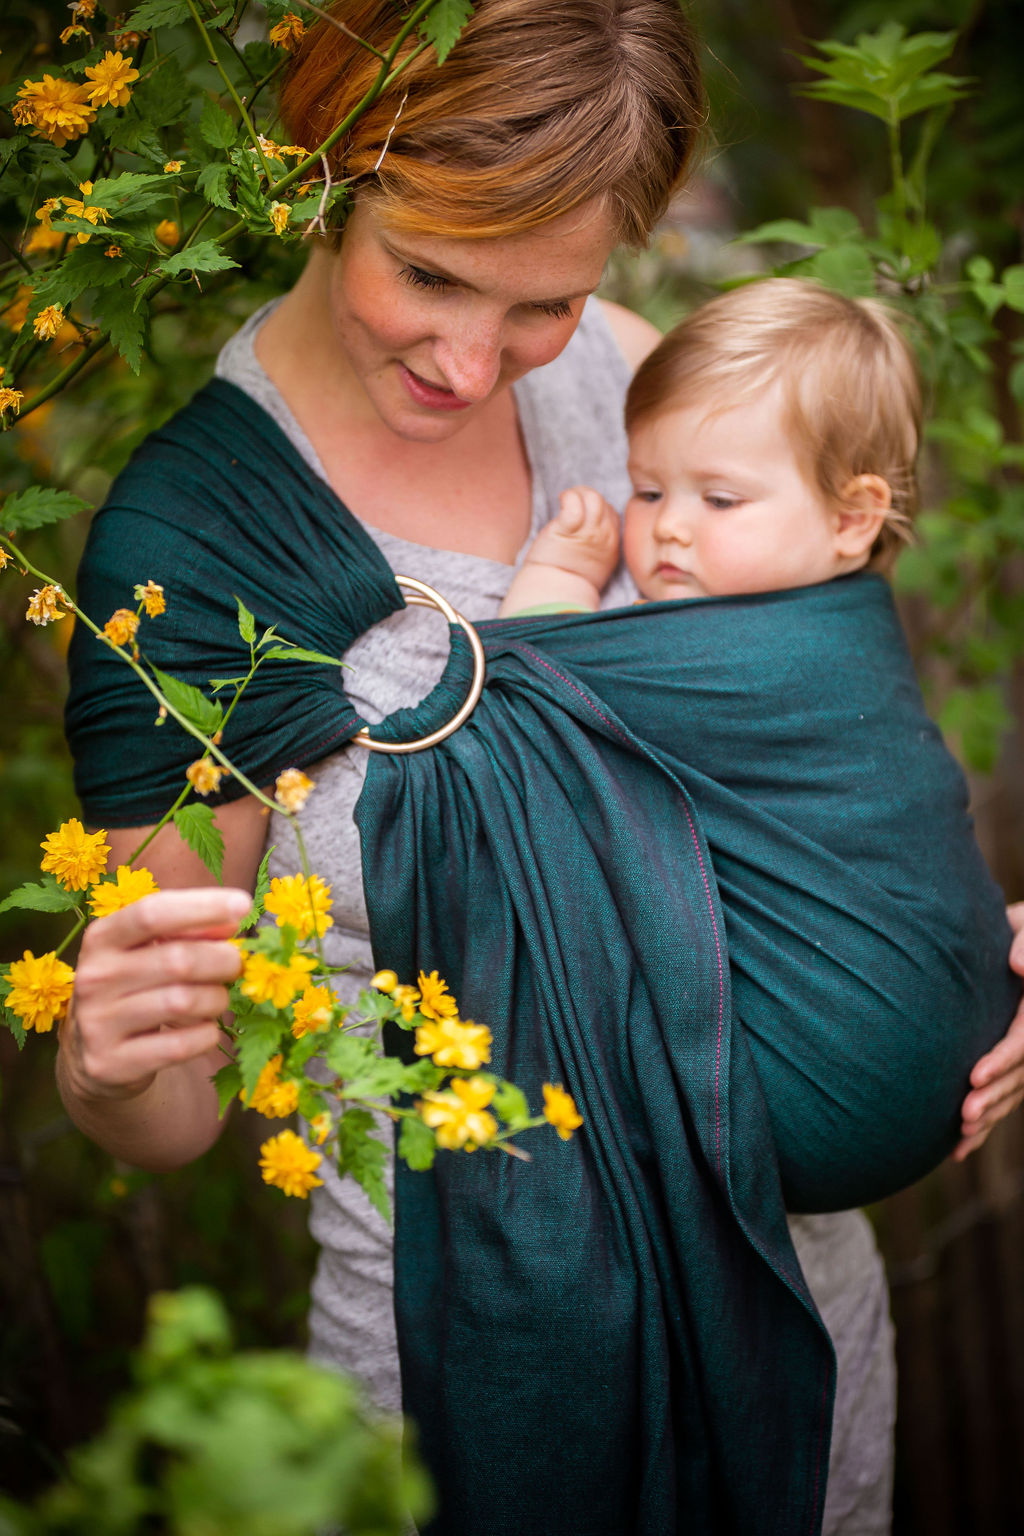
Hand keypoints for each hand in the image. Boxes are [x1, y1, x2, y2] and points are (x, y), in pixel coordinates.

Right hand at [64, 887, 249, 1101]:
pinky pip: (180, 1046)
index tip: (243, 904)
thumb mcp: (147, 951)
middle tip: (236, 964)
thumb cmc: (135, 987)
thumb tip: (231, 920)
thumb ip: (186, 931)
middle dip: (222, 959)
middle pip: (178, 959)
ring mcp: (97, 1023)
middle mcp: (94, 977)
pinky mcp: (109, 1063)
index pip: (153, 913)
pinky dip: (206, 1035)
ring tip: (217, 999)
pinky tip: (205, 1030)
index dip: (203, 906)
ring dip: (216, 999)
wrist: (91, 1054)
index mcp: (102, 938)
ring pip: (183, 1002)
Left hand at [953, 902, 1023, 1159]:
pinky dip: (986, 1123)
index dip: (1002, 1060)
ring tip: (960, 1136)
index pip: (1023, 1041)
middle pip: (1019, 1075)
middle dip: (993, 1097)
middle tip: (963, 1116)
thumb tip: (1018, 965)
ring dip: (990, 1116)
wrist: (1020, 939)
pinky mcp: (1013, 1062)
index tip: (974, 1076)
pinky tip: (960, 1147)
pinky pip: (1004, 1096)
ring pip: (1012, 1093)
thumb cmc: (1020, 929)